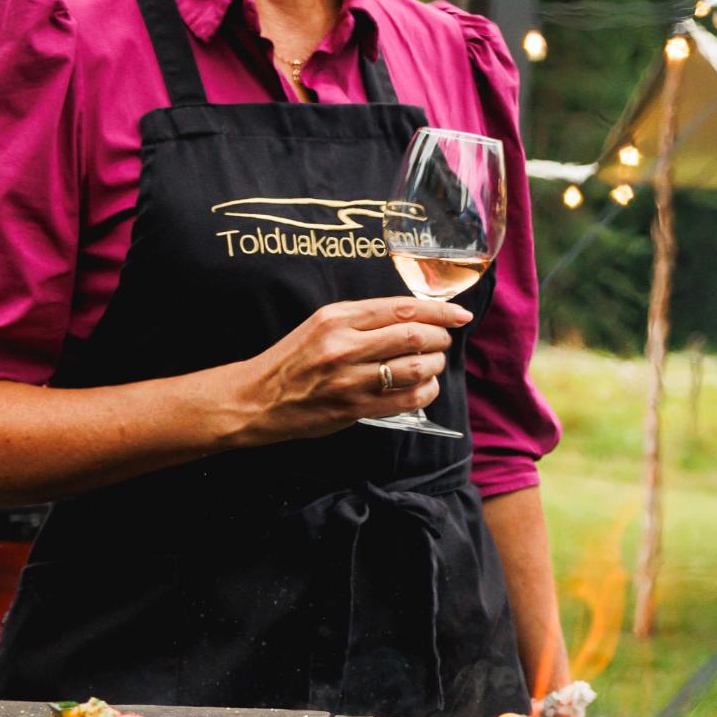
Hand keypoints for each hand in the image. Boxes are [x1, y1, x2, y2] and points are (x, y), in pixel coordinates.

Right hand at [233, 297, 468, 443]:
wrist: (256, 398)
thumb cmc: (294, 359)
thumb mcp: (322, 325)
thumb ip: (365, 319)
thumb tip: (417, 316)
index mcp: (338, 318)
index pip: (403, 308)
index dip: (440, 311)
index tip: (460, 315)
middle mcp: (344, 346)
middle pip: (415, 335)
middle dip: (440, 338)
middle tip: (442, 342)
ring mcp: (350, 379)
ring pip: (416, 367)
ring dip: (435, 366)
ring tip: (432, 364)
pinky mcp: (354, 408)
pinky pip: (407, 399)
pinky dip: (425, 391)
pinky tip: (423, 387)